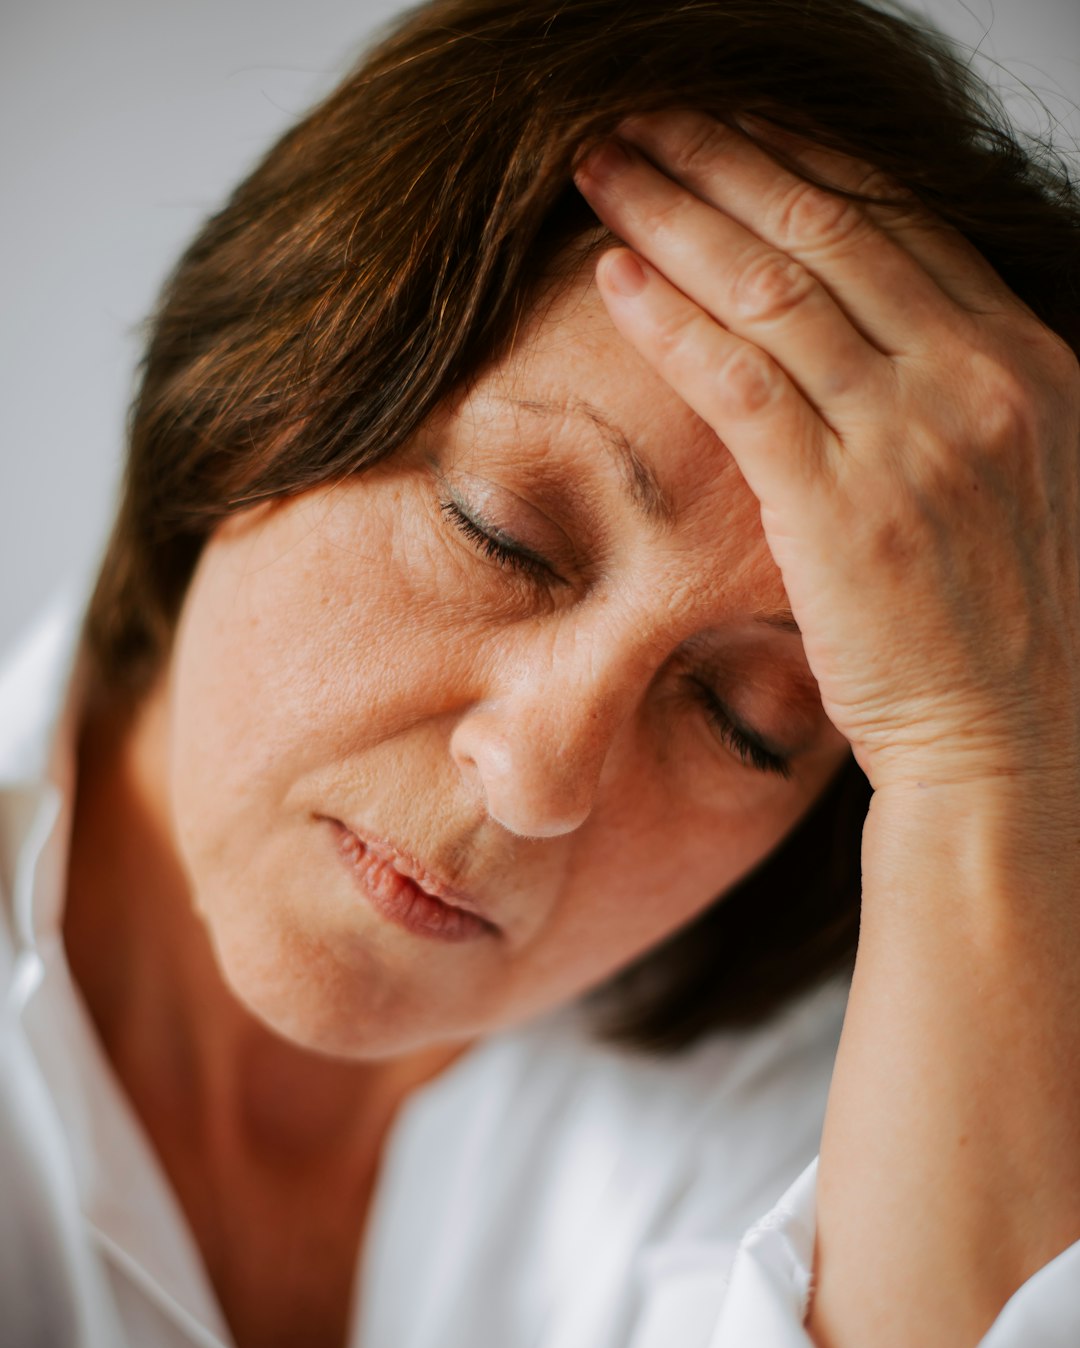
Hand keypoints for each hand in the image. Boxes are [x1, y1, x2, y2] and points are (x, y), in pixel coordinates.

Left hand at [573, 112, 1079, 799]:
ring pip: (775, 287)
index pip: (901, 221)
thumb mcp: (1012, 476)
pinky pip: (741, 384)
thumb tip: (868, 335)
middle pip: (831, 227)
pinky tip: (617, 281)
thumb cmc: (998, 627)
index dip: (799, 161)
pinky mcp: (843, 506)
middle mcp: (978, 377)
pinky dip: (673, 324)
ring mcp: (913, 438)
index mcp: (1025, 358)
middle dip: (723, 159)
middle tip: (643, 119)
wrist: (1008, 741)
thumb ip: (950, 391)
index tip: (730, 129)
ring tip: (604, 171)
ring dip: (676, 216)